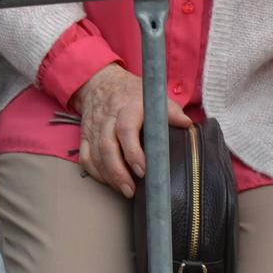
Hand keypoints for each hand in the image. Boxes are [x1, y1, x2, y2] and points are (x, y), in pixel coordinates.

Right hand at [71, 64, 185, 198]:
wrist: (101, 82)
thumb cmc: (132, 93)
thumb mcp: (154, 96)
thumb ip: (171, 111)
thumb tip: (187, 124)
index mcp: (127, 106)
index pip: (126, 129)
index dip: (133, 151)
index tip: (142, 170)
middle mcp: (108, 117)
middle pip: (107, 146)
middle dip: (118, 172)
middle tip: (131, 190)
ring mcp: (94, 127)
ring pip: (95, 155)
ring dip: (108, 176)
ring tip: (124, 190)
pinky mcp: (85, 135)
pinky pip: (85, 157)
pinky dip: (95, 172)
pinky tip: (108, 181)